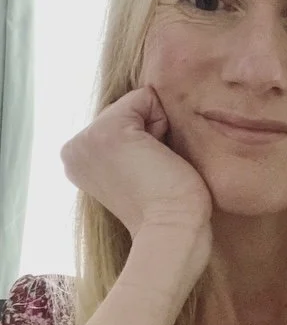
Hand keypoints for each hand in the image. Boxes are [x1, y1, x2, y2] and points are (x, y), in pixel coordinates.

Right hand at [61, 86, 212, 240]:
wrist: (173, 228)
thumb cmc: (169, 205)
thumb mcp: (134, 168)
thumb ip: (126, 141)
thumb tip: (144, 110)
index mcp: (76, 159)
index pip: (120, 120)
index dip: (145, 141)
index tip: (147, 174)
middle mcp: (73, 148)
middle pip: (127, 108)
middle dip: (149, 132)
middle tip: (153, 172)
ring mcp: (87, 139)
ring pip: (136, 102)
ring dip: (157, 130)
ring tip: (156, 166)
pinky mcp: (109, 131)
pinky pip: (145, 96)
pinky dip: (162, 121)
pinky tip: (159, 156)